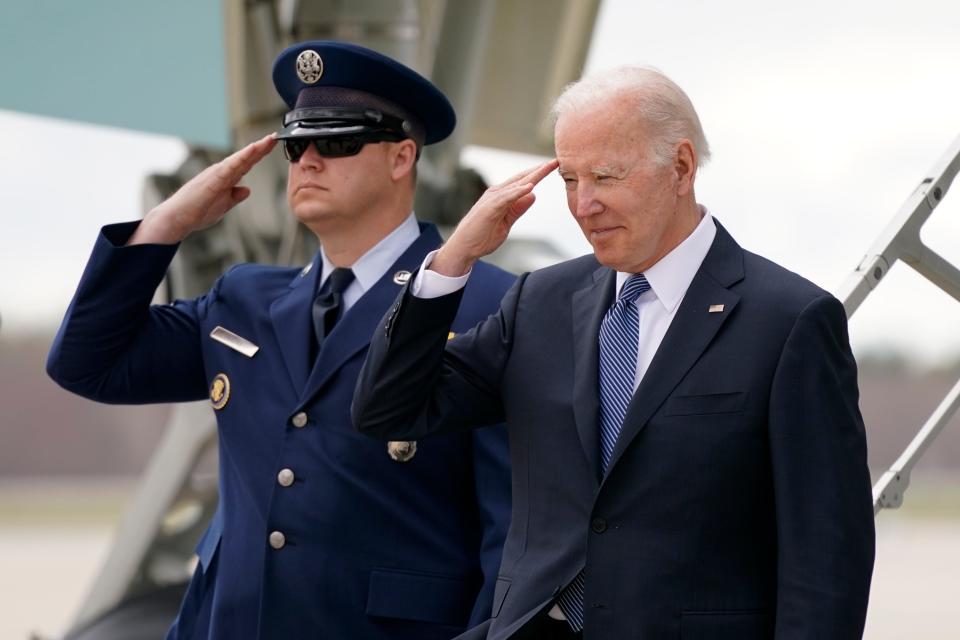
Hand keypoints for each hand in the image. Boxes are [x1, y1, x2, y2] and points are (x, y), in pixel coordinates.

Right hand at [127, 133, 277, 244]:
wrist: (178, 218)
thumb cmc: (197, 212)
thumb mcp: (223, 205)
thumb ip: (234, 196)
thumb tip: (246, 190)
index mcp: (225, 178)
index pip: (246, 164)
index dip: (259, 155)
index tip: (272, 145)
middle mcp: (222, 172)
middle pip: (245, 158)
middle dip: (261, 147)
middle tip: (275, 136)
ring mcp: (217, 174)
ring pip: (239, 159)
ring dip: (254, 149)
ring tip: (268, 140)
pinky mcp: (213, 179)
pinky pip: (230, 166)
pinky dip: (242, 157)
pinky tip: (252, 150)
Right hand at [431, 159, 558, 275]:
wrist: (464, 247)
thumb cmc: (482, 236)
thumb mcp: (507, 222)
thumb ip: (518, 208)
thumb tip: (533, 195)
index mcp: (502, 196)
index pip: (523, 182)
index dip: (539, 174)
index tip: (553, 167)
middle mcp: (497, 193)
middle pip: (522, 178)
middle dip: (539, 169)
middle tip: (556, 160)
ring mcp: (493, 199)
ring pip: (516, 184)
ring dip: (533, 175)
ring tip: (547, 167)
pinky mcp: (489, 208)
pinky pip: (506, 197)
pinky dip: (518, 191)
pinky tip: (530, 186)